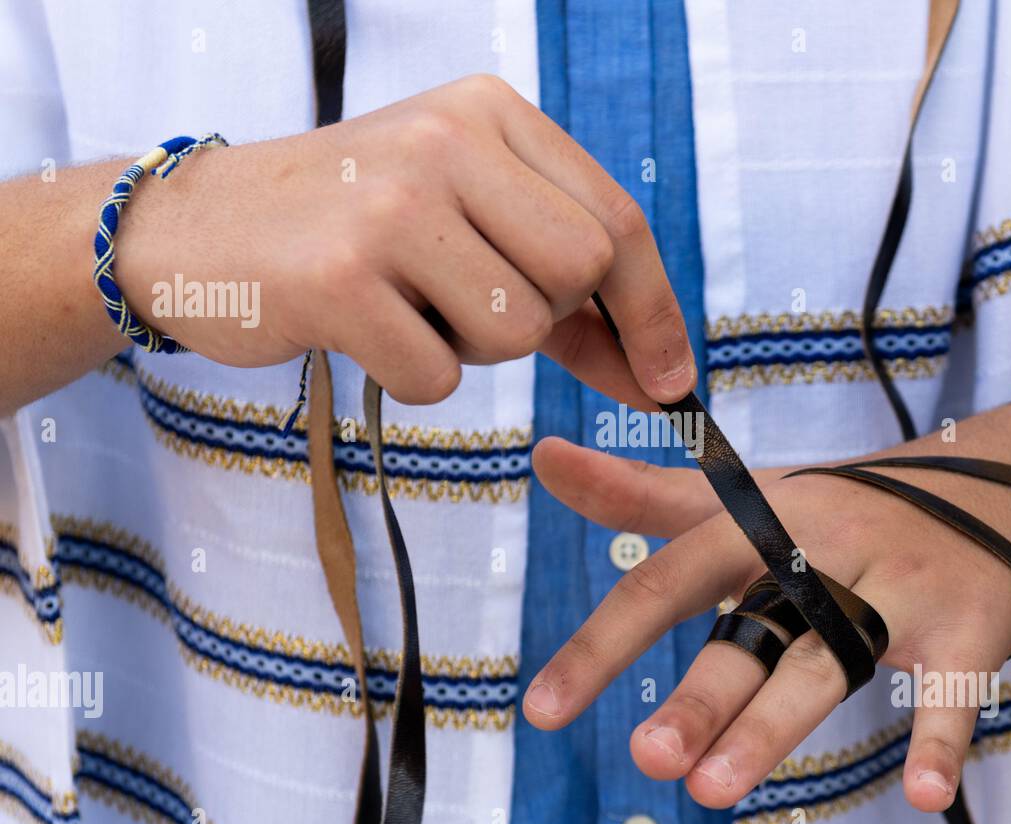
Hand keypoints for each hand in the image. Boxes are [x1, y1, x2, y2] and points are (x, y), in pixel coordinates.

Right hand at [112, 74, 692, 407]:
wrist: (197, 230)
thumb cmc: (353, 230)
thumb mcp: (466, 223)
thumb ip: (566, 293)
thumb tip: (664, 381)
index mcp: (487, 112)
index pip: (617, 220)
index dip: (654, 312)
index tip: (671, 382)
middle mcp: (446, 141)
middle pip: (580, 274)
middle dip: (544, 320)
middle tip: (466, 304)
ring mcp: (390, 205)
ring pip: (516, 331)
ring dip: (471, 349)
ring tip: (405, 305)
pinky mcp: (338, 278)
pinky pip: (438, 377)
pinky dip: (413, 377)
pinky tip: (362, 329)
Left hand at [521, 436, 1010, 811]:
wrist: (1001, 482)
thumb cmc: (846, 507)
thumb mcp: (751, 496)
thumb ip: (646, 496)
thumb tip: (544, 457)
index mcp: (764, 521)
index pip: (671, 578)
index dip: (605, 642)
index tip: (544, 709)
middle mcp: (824, 549)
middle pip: (755, 626)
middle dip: (703, 693)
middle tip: (648, 758)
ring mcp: (900, 587)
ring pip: (830, 660)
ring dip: (774, 724)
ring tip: (714, 789)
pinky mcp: (970, 624)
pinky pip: (956, 686)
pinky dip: (943, 738)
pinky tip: (924, 795)